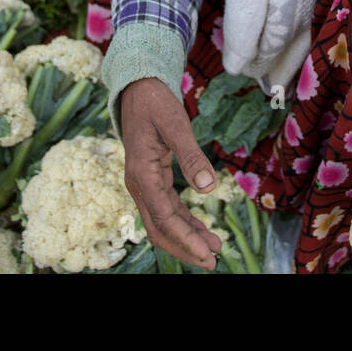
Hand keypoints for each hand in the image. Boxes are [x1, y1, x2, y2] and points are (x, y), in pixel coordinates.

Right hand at [120, 78, 221, 269]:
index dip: (186, 238)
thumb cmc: (155, 103)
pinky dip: (183, 222)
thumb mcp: (175, 124)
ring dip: (186, 237)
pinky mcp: (151, 179)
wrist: (137, 89)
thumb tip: (208, 187)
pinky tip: (201, 229)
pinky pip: (166, 208)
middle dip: (185, 247)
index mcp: (141, 174)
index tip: (207, 252)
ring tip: (214, 248)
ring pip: (163, 222)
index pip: (164, 217)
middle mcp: (138, 184)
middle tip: (212, 261)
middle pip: (159, 228)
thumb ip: (191, 156)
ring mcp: (143, 184)